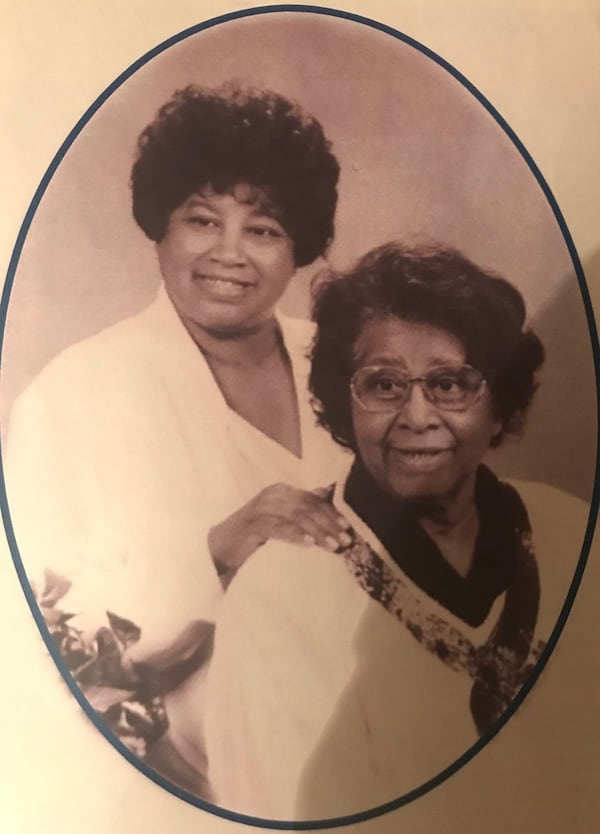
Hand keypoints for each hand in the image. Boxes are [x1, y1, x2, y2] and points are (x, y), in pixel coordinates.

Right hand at [208, 483, 352, 578]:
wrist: (222, 546)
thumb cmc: (256, 532)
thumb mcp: (282, 517)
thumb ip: (302, 505)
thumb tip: (326, 492)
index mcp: (282, 491)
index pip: (312, 499)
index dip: (331, 512)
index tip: (348, 527)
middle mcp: (273, 494)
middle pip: (307, 507)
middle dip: (328, 524)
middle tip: (344, 541)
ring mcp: (261, 508)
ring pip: (296, 517)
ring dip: (317, 532)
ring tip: (332, 546)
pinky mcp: (252, 524)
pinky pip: (278, 529)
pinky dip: (295, 535)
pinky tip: (309, 544)